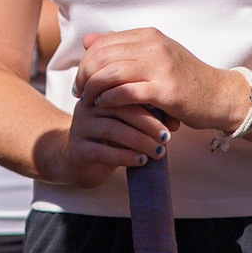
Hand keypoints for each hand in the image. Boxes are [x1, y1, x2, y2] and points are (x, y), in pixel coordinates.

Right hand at [53, 96, 173, 189]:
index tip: (171, 120)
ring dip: (139, 141)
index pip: (126, 91)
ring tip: (158, 151)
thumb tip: (176, 121)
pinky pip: (102, 151)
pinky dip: (125, 156)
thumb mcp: (126, 124)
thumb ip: (145, 118)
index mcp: (101, 93)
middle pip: (120, 108)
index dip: (150, 104)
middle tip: (166, 137)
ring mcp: (80, 127)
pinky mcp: (77, 149)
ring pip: (112, 129)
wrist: (75, 160)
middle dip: (147, 123)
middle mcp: (88, 106)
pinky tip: (141, 161)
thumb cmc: (108, 140)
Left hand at [72, 29, 247, 134]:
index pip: (103, 42)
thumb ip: (122, 48)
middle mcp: (154, 46)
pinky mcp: (166, 90)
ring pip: (110, 72)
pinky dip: (109, 99)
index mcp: (149, 35)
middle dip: (84, 75)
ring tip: (88, 100)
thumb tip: (87, 40)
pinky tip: (103, 105)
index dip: (86, 61)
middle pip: (102, 56)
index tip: (81, 79)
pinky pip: (127, 92)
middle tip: (79, 92)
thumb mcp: (154, 57)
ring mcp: (161, 66)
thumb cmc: (185, 79)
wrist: (219, 96)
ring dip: (92, 88)